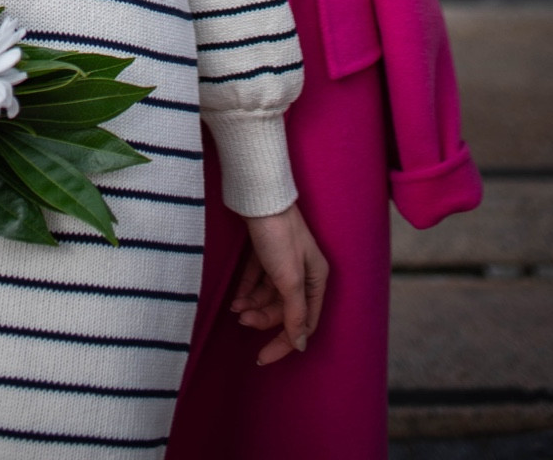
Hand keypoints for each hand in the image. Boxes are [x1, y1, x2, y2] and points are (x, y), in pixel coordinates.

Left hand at [231, 201, 328, 365]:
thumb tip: (300, 343)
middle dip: (263, 318)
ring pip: (269, 295)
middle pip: (285, 309)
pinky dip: (247, 291)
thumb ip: (295, 313)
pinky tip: (235, 300)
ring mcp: (284, 260)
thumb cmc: (278, 236)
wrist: (258, 195)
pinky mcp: (266, 250)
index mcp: (317, 280)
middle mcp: (304, 272)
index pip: (304, 323)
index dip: (284, 342)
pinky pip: (258, 279)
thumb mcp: (290, 279)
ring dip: (253, 306)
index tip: (262, 357)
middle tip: (242, 320)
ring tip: (236, 309)